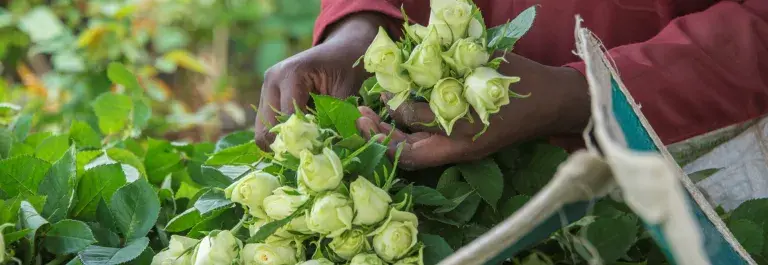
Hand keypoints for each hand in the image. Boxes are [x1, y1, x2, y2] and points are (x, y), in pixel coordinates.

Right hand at [255, 13, 388, 148]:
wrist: (342, 48)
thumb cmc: (348, 65)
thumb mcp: (349, 90)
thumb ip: (337, 117)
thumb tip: (332, 147)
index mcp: (290, 74)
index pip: (287, 120)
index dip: (303, 140)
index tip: (321, 151)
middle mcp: (272, 80)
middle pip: (267, 129)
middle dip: (289, 144)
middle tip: (313, 152)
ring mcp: (267, 88)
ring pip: (263, 130)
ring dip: (285, 140)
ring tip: (309, 144)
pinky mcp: (269, 97)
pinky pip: (269, 125)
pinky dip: (285, 134)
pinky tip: (304, 135)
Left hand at [356, 53, 590, 169]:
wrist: (555, 105)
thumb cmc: (524, 82)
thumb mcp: (488, 65)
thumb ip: (453, 61)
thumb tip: (414, 49)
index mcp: (468, 127)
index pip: (418, 119)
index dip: (397, 105)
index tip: (385, 89)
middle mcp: (461, 147)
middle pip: (408, 152)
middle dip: (379, 136)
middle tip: (360, 116)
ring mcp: (461, 152)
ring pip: (414, 157)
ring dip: (388, 141)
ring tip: (367, 122)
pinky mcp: (463, 151)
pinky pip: (426, 153)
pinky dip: (405, 140)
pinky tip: (393, 123)